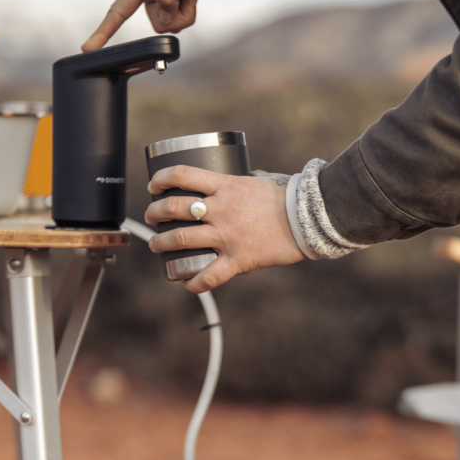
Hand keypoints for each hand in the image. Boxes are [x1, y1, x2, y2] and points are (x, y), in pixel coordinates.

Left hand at [144, 167, 303, 293]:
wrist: (307, 221)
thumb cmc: (288, 198)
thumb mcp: (261, 180)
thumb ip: (245, 181)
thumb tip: (243, 178)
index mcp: (225, 186)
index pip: (181, 175)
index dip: (160, 180)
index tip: (153, 187)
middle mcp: (220, 210)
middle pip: (174, 208)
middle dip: (155, 213)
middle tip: (151, 217)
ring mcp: (226, 236)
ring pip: (180, 239)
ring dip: (161, 244)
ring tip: (156, 246)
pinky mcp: (236, 260)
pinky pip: (208, 276)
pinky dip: (192, 282)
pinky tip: (184, 283)